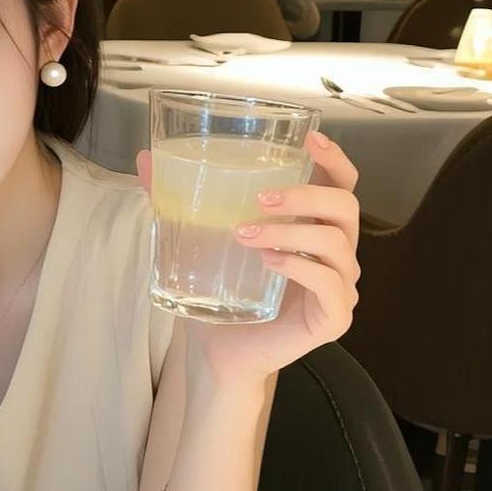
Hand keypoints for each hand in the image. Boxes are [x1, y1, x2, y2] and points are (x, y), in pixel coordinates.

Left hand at [137, 131, 359, 387]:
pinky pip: (331, 285)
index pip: (342, 183)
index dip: (334, 158)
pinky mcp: (334, 318)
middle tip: (260, 198)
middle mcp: (336, 253)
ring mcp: (340, 286)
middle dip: (306, 194)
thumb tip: (145, 159)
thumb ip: (175, 198)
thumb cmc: (220, 291)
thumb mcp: (198, 238)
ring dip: (291, 231)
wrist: (218, 351)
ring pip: (336, 244)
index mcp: (314, 225)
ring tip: (245, 233)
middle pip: (346, 206)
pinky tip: (269, 263)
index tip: (309, 140)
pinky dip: (300, 268)